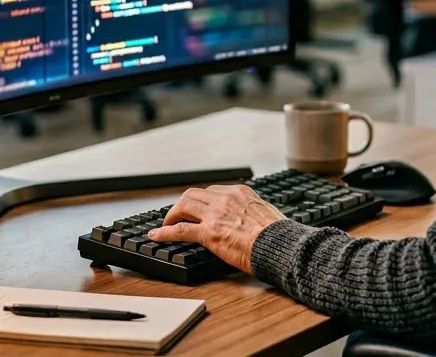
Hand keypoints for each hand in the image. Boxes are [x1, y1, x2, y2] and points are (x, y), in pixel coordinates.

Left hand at [147, 185, 285, 273]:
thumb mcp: (265, 213)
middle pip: (193, 194)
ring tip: (165, 224)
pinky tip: (156, 236)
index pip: (212, 191)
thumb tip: (248, 218)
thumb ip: (251, 211)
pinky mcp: (208, 232)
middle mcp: (225, 198)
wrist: (279, 246)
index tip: (196, 208)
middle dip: (181, 204)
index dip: (200, 201)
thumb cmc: (278, 235)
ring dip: (171, 215)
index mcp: (240, 192)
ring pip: (183, 206)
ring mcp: (215, 214)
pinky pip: (179, 229)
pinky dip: (164, 232)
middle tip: (176, 215)